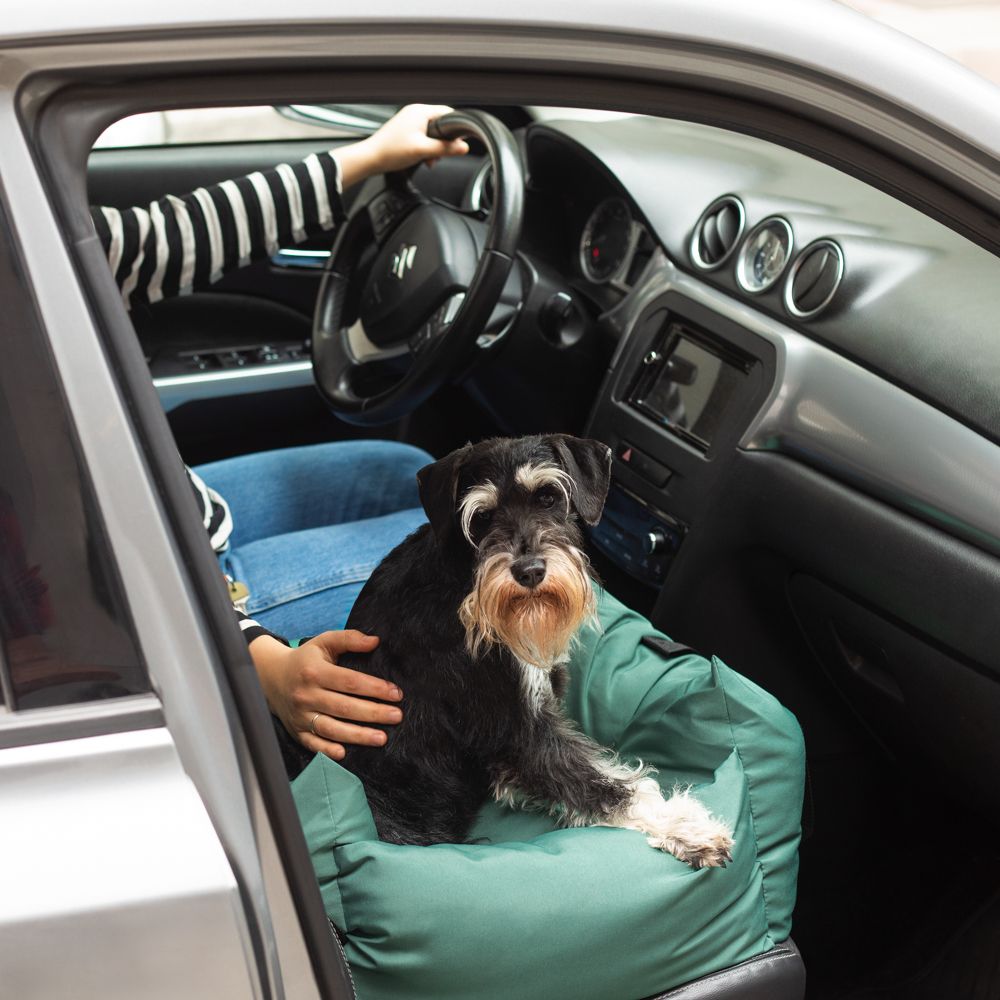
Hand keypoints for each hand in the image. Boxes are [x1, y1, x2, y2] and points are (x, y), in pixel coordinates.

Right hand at [250, 630, 402, 760]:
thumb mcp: (324, 642)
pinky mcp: (296, 731)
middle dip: (373, 713)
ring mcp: (300, 716)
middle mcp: (306, 695)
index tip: (396, 693)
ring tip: (382, 738)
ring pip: (332, 729)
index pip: (350, 682)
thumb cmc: (306, 659)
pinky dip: (327, 750)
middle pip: (344, 707)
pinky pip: (313, 744)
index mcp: (315, 672)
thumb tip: (375, 641)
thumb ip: (349, 639)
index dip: (374, 688)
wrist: (271, 677)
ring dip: (358, 736)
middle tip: (397, 716)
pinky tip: (345, 754)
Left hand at [335, 104, 469, 187]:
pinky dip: (426, 148)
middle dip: (444, 141)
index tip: (459, 142)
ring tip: (429, 159)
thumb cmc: (391, 151)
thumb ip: (445, 148)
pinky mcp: (406, 130)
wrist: (371, 158)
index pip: (448, 113)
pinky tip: (423, 158)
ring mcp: (410, 121)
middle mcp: (415, 112)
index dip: (456, 128)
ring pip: (433, 132)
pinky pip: (424, 136)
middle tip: (441, 155)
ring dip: (435, 147)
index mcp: (420, 111)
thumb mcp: (423, 151)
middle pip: (441, 124)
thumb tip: (464, 147)